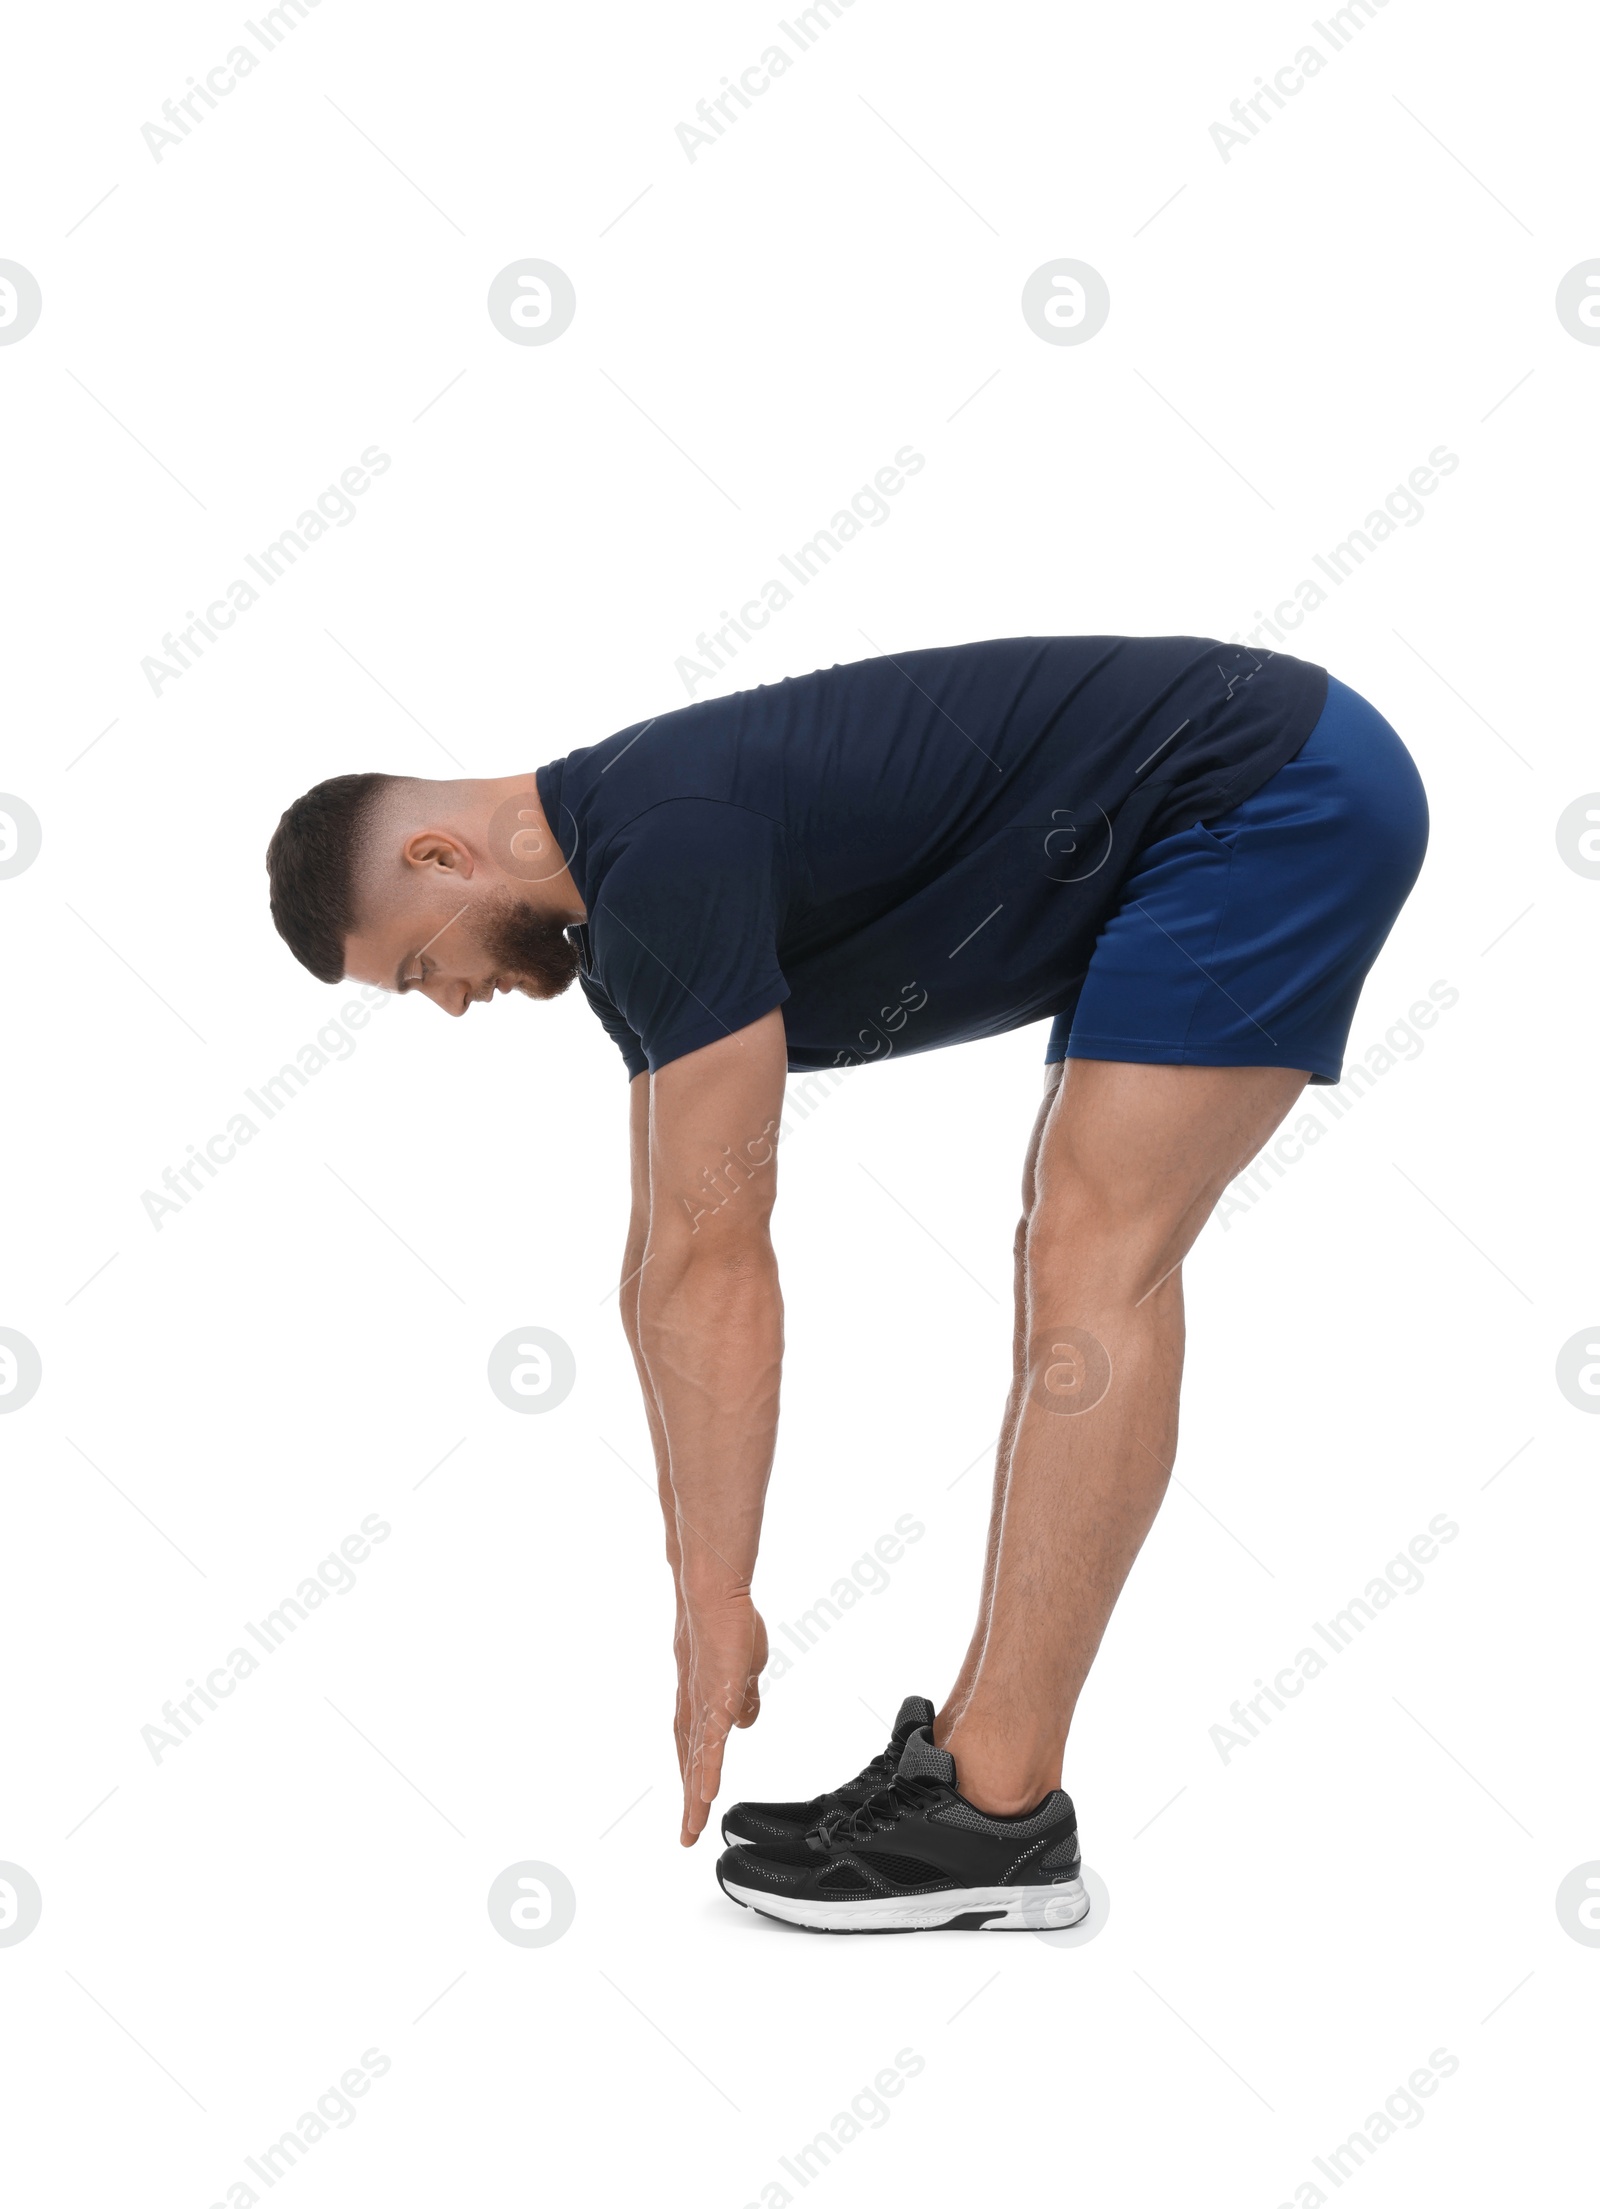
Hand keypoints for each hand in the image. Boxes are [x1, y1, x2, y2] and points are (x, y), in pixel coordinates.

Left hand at [679, 1589, 765, 1845]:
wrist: (714, 1593)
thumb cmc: (729, 1621)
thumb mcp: (742, 1667)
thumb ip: (743, 1696)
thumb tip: (744, 1723)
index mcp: (700, 1698)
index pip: (695, 1744)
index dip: (694, 1775)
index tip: (694, 1804)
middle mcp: (694, 1705)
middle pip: (690, 1760)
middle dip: (689, 1799)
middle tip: (688, 1835)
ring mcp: (703, 1703)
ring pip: (696, 1759)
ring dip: (694, 1796)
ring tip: (693, 1828)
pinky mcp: (716, 1698)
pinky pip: (710, 1741)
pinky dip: (705, 1770)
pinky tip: (704, 1795)